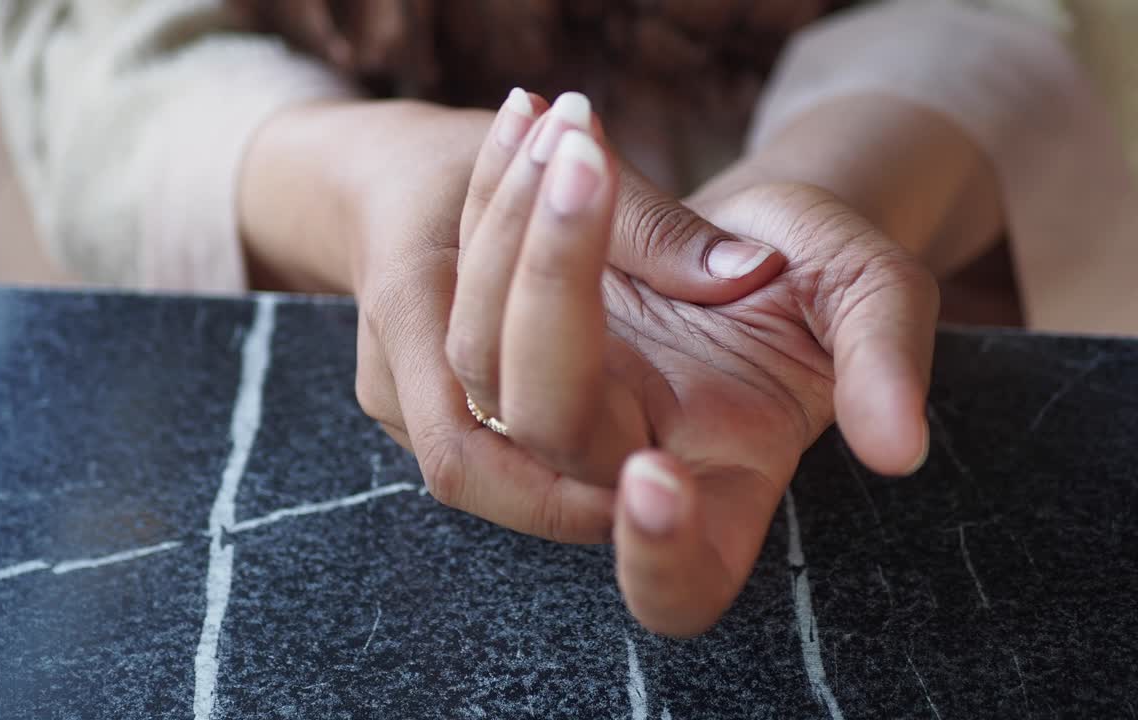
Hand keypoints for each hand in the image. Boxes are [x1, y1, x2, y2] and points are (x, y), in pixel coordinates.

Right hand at [334, 92, 783, 537]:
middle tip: (663, 491)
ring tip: (651, 476)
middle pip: (466, 470)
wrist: (375, 180)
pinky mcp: (424, 411)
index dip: (546, 466)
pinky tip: (608, 439)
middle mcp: (391, 370)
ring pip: (482, 469)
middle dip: (560, 490)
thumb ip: (647, 223)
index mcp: (406, 295)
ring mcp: (398, 401)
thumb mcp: (546, 162)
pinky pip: (487, 446)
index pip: (461, 419)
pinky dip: (547, 445)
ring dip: (561, 468)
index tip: (649, 472)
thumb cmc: (458, 160)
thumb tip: (752, 273)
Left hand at [440, 96, 937, 635]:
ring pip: (479, 351)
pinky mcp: (514, 334)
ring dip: (513, 228)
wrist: (760, 232)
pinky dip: (493, 194)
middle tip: (586, 166)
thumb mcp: (876, 298)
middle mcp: (624, 455)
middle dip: (553, 288)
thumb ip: (886, 366)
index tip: (662, 477)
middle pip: (546, 425)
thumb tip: (899, 446)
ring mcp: (558, 395)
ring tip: (572, 131)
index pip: (679, 581)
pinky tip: (531, 121)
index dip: (658, 555)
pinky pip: (466, 282)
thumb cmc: (828, 275)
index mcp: (728, 479)